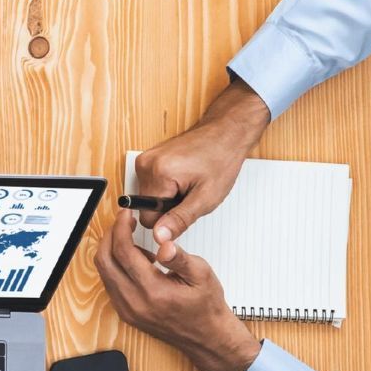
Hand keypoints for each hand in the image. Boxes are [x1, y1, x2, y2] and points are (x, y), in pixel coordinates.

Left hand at [94, 210, 260, 370]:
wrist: (206, 337)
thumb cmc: (206, 306)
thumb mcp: (201, 274)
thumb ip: (180, 257)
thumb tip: (165, 242)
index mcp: (153, 291)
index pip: (123, 252)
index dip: (121, 228)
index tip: (125, 215)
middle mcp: (134, 303)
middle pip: (105, 261)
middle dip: (110, 236)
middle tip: (123, 223)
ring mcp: (127, 310)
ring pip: (104, 273)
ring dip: (112, 252)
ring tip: (135, 243)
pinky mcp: (126, 313)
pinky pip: (110, 284)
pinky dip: (116, 267)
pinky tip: (135, 262)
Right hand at [133, 77, 269, 244]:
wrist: (225, 132)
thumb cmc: (221, 159)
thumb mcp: (206, 198)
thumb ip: (180, 220)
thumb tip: (160, 237)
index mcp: (159, 173)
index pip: (148, 219)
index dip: (169, 219)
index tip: (186, 204)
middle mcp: (146, 164)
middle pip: (147, 208)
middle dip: (168, 207)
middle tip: (189, 193)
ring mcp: (144, 160)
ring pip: (148, 198)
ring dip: (168, 197)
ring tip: (187, 183)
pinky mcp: (147, 159)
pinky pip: (150, 186)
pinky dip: (166, 187)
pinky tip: (182, 177)